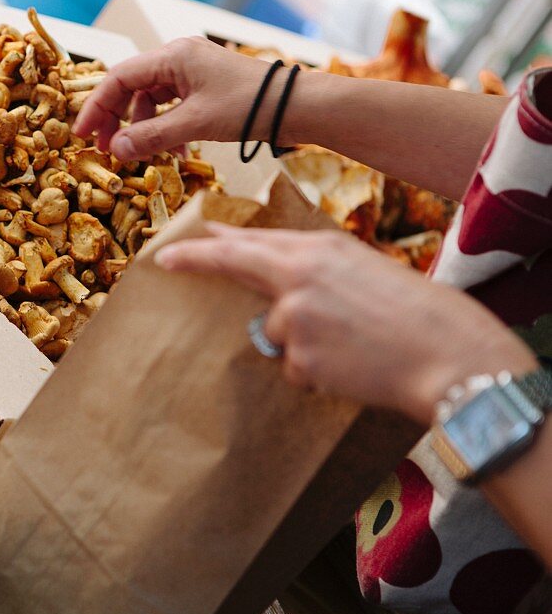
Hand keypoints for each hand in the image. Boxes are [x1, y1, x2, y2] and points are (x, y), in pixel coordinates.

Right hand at [72, 37, 282, 160]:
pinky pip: (171, 106)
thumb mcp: (195, 124)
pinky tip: (176, 151)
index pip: (119, 77)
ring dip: (143, 128)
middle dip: (117, 119)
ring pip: (151, 99)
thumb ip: (151, 137)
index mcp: (173, 56)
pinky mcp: (203, 86)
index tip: (82, 134)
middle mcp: (178, 57)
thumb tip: (115, 150)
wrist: (296, 106)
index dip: (96, 106)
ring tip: (146, 155)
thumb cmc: (249, 107)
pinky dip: (166, 128)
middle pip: (131, 87)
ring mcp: (192, 71)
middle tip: (107, 149)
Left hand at [155, 224, 537, 424]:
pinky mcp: (299, 355)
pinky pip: (294, 369)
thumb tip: (273, 279)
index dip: (216, 242)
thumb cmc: (417, 314)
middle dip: (197, 260)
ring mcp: (294, 314)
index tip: (186, 242)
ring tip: (352, 346)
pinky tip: (352, 366)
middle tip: (164, 260)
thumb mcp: (364, 271)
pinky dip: (317, 373)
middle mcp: (299, 273)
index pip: (254, 240)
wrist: (450, 354)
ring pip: (274, 333)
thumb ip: (315, 269)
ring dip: (301, 345)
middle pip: (234, 263)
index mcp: (321, 248)